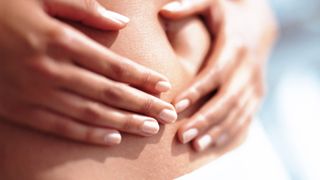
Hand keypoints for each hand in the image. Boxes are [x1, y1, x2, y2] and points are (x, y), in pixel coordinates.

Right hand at [0, 0, 176, 145]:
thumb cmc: (2, 7)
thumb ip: (84, 8)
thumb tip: (121, 24)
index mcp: (61, 40)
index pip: (114, 65)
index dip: (142, 78)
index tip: (164, 87)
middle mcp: (53, 70)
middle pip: (110, 93)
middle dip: (143, 105)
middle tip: (169, 116)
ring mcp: (37, 93)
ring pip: (91, 113)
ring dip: (124, 123)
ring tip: (150, 129)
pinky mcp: (22, 110)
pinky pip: (61, 127)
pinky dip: (89, 135)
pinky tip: (112, 138)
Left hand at [161, 0, 277, 150]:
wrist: (259, 26)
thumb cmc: (228, 16)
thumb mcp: (212, 3)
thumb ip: (190, 4)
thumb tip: (164, 10)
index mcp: (235, 46)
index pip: (215, 72)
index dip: (197, 90)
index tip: (177, 105)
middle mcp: (249, 67)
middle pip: (227, 98)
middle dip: (205, 118)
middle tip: (183, 135)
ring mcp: (256, 83)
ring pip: (237, 112)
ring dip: (217, 130)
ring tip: (196, 146)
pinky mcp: (258, 94)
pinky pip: (246, 117)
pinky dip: (230, 132)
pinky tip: (213, 144)